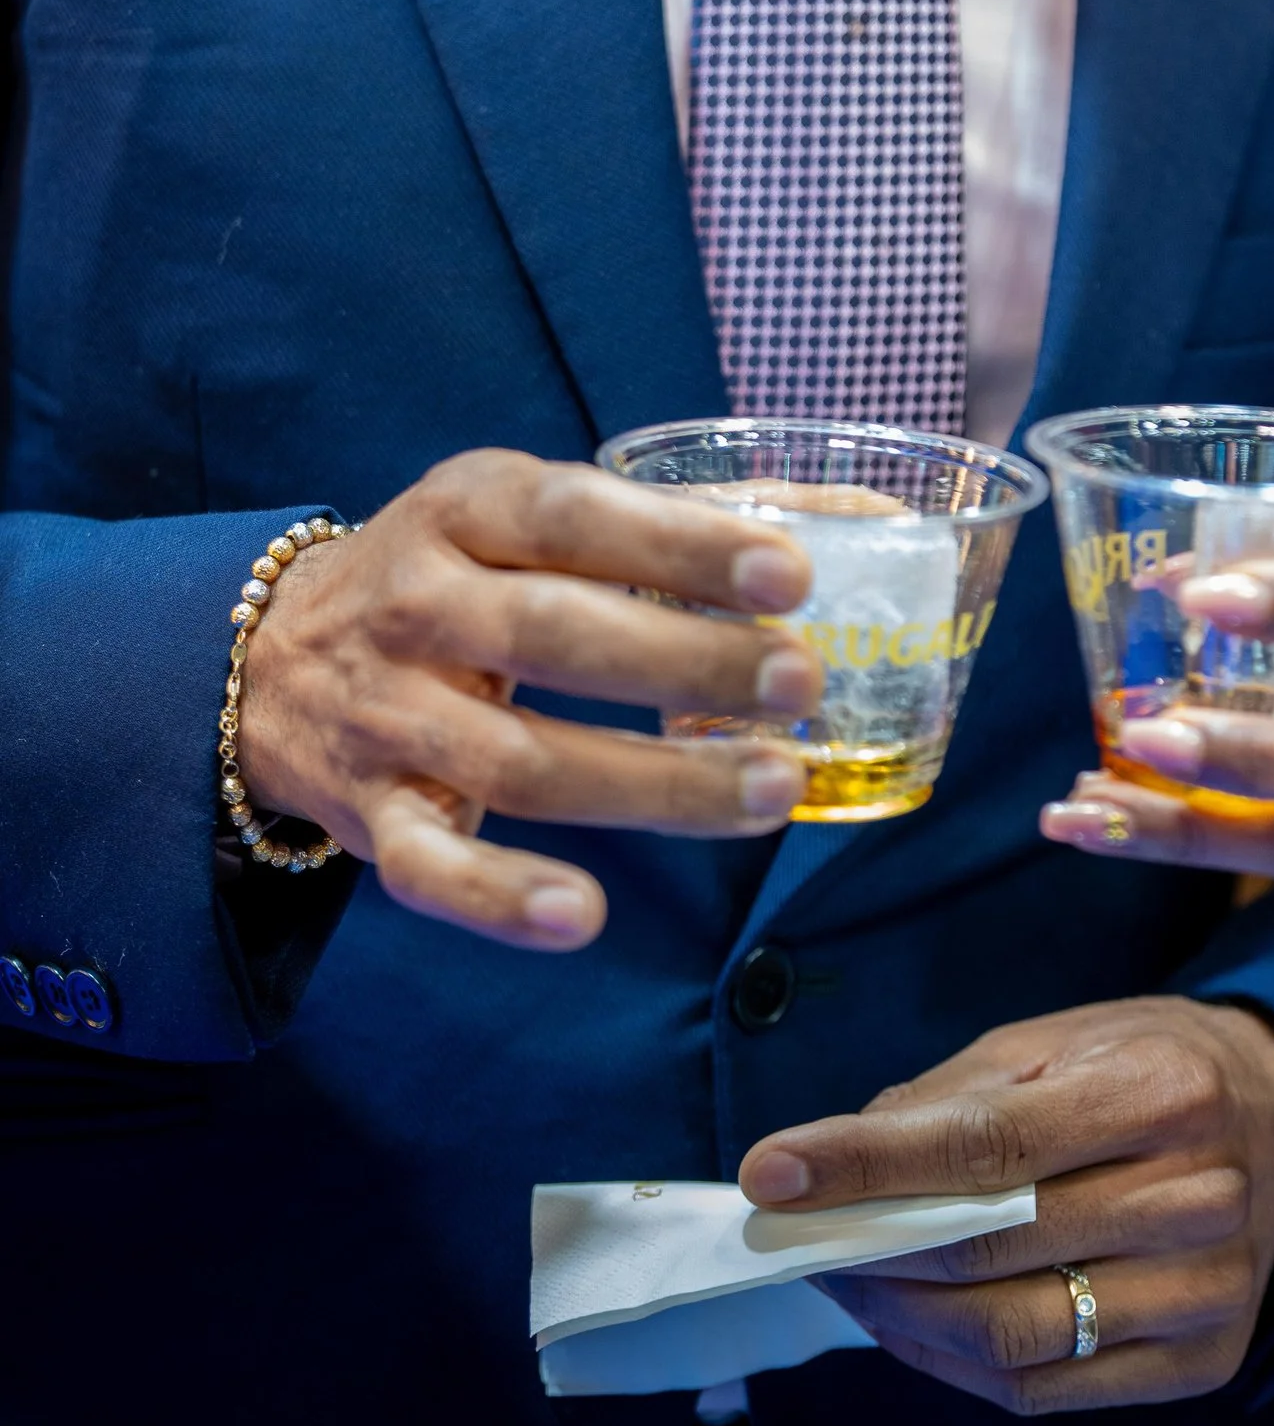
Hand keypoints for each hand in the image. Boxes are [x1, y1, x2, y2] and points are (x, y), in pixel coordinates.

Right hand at [234, 448, 819, 948]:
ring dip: (652, 785)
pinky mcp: (369, 818)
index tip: (791, 572)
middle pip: (555, 638)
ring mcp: (391, 717)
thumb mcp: (528, 509)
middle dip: (686, 663)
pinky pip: (430, 867)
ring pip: (521, 760)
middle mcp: (419, 606)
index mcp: (468, 509)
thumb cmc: (453, 571)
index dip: (682, 545)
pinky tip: (585, 917)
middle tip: (803, 682)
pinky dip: (502, 897)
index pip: (578, 517)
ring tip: (773, 792)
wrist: (267, 657)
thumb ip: (674, 519)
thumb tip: (854, 523)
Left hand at [740, 995, 1273, 1412]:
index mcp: (1161, 1091)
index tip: (771, 1171)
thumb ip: (954, 1094)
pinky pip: (1044, 1389)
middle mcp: (1196, 1197)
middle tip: (794, 1236)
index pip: (985, 1143)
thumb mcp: (1061, 1037)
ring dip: (896, 1317)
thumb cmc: (1150, 1066)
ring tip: (845, 1281)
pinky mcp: (1200, 1362)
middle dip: (865, 1247)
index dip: (867, 1163)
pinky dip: (953, 1364)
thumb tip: (840, 1153)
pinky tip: (912, 1324)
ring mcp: (1204, 1293)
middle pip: (988, 1248)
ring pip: (1009, 1336)